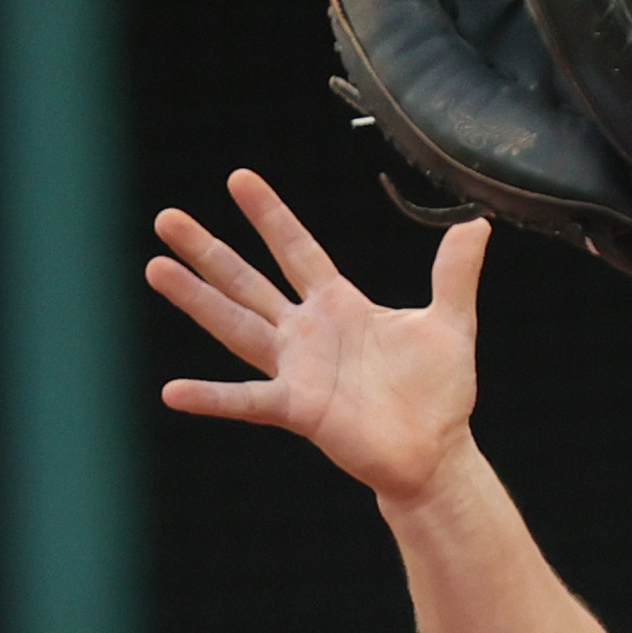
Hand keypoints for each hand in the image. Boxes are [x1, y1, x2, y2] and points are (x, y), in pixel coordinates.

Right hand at [149, 171, 487, 504]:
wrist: (437, 454)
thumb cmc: (439, 394)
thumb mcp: (451, 323)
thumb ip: (454, 273)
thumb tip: (476, 222)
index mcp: (338, 306)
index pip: (296, 249)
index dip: (269, 215)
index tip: (238, 178)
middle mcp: (308, 333)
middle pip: (247, 282)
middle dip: (207, 250)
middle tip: (166, 218)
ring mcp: (297, 370)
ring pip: (235, 328)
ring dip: (196, 300)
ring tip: (155, 269)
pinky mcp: (299, 409)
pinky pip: (248, 400)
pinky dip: (212, 398)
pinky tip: (174, 392)